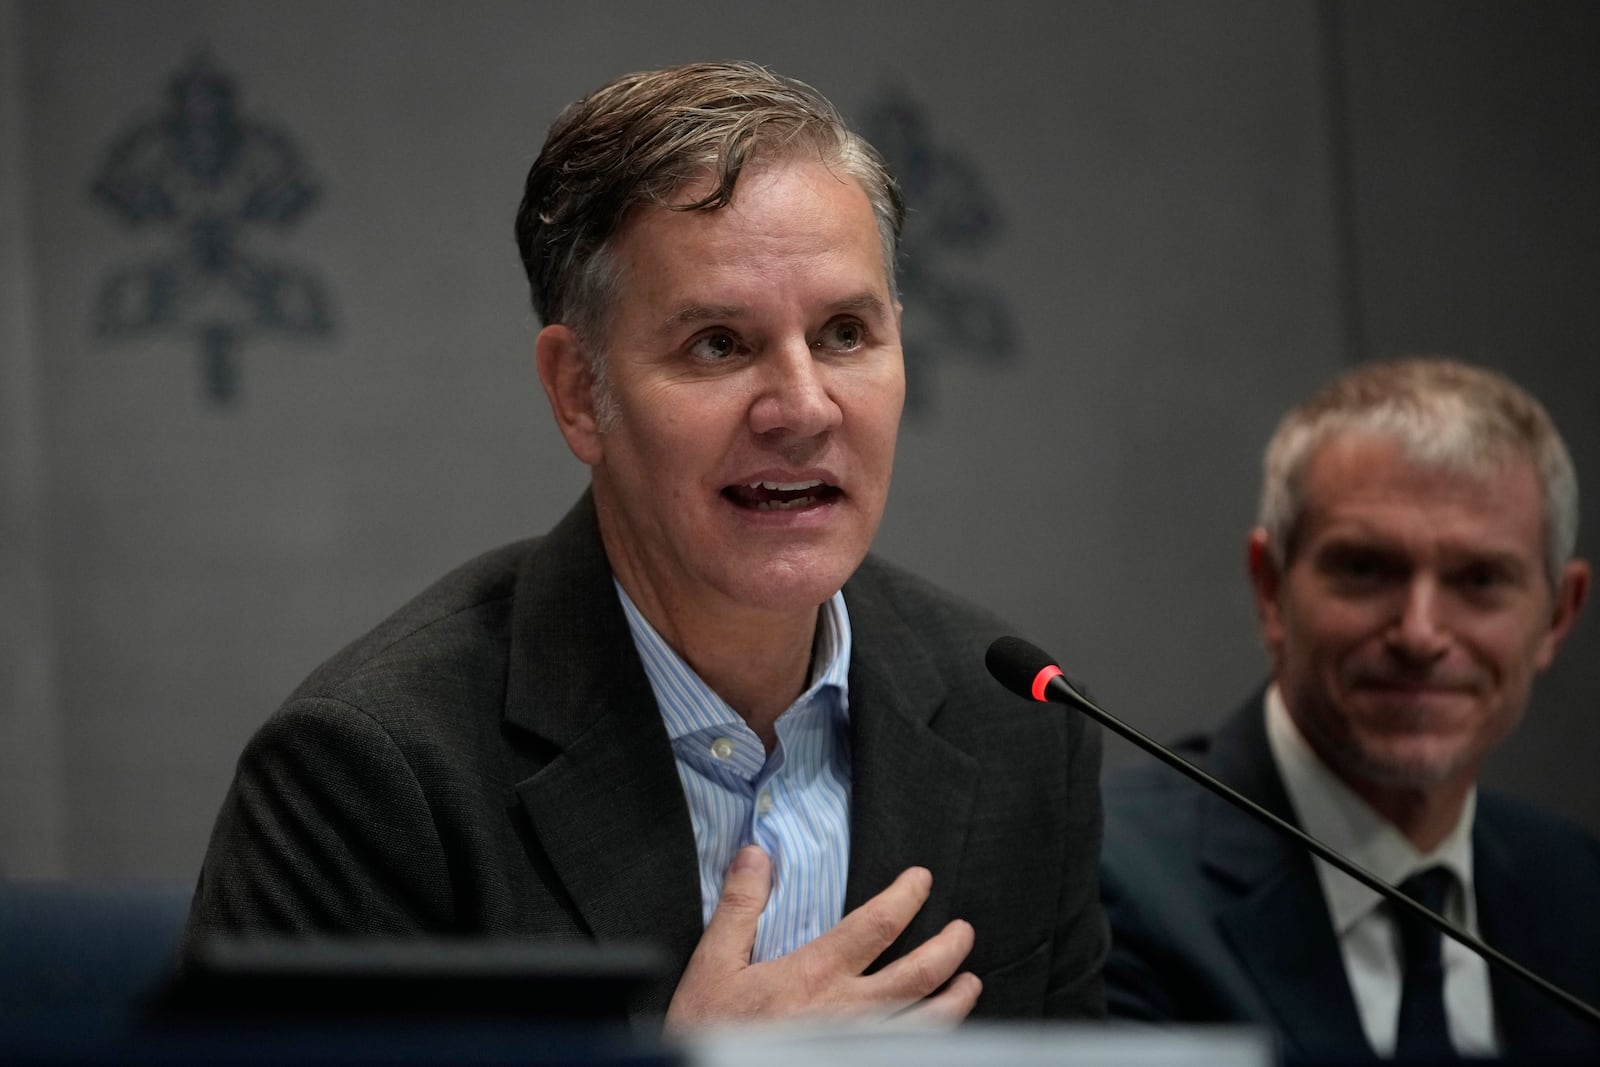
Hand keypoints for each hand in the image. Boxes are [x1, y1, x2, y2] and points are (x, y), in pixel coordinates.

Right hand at [664, 845, 980, 1031]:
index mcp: (816, 975)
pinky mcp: (856, 1066)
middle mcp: (848, 1011)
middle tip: (963, 931)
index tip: (922, 879)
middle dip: (949, 948)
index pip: (877, 924)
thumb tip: (755, 853)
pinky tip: (938, 1030)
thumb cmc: (710, 1028)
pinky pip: (908, 1050)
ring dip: (956, 1000)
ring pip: (927, 1021)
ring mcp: (857, 1045)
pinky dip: (932, 1038)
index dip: (907, 897)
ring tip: (970, 982)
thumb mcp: (713, 964)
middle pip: (919, 973)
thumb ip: (739, 907)